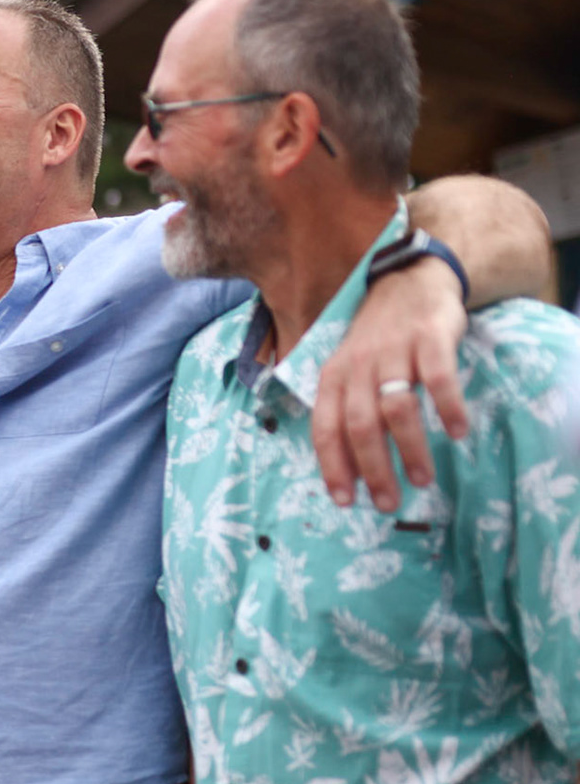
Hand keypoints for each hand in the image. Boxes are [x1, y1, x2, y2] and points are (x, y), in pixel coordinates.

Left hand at [311, 257, 469, 511]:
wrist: (406, 280)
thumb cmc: (376, 340)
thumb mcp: (348, 370)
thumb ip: (346, 409)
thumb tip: (349, 468)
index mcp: (333, 377)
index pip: (325, 428)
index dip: (332, 466)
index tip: (344, 501)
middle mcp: (358, 365)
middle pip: (360, 425)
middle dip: (372, 469)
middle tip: (388, 502)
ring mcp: (394, 351)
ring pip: (396, 408)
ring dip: (410, 448)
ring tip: (423, 478)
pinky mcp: (430, 338)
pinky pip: (439, 378)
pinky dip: (449, 407)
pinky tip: (459, 432)